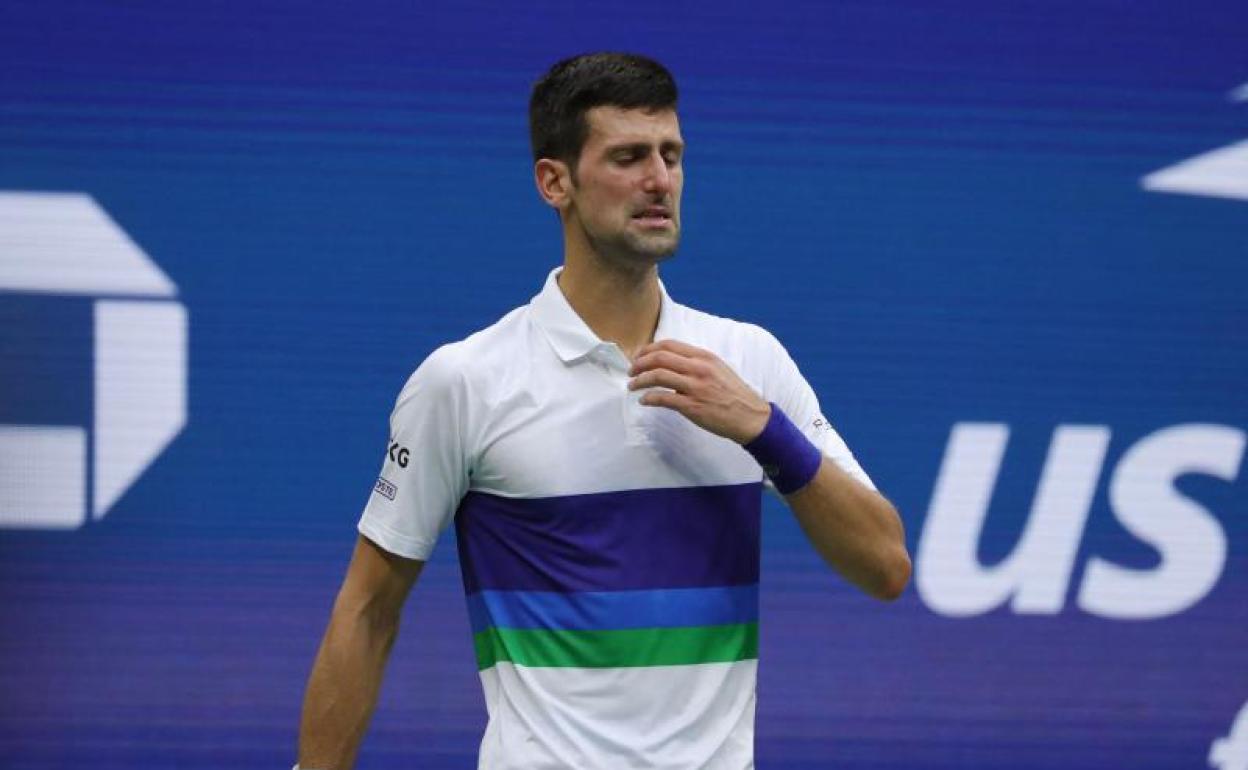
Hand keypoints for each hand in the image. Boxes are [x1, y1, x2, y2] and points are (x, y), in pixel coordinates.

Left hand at [628, 339, 770, 444]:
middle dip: (639, 363)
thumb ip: (696, 364)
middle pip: (659, 358)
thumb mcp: (718, 369)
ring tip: (633, 386)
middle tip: (631, 371)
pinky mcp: (692, 406)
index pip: (669, 345)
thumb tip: (671, 365)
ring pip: (658, 376)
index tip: (638, 356)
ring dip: (640, 380)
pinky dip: (649, 398)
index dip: (648, 349)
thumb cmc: (733, 394)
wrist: (751, 416)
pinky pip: (663, 398)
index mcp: (704, 357)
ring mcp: (695, 387)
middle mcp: (699, 369)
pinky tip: (644, 401)